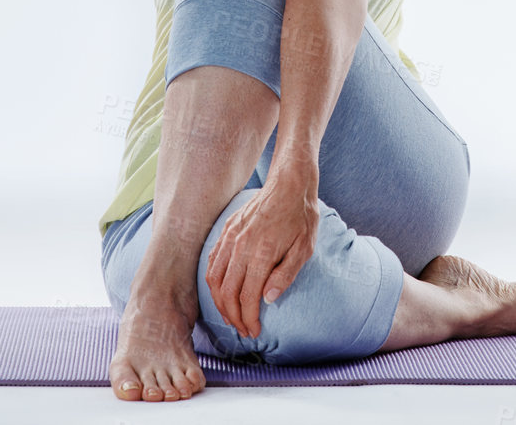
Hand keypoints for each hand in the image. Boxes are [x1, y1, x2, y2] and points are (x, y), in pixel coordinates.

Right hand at [204, 162, 319, 339]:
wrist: (289, 184)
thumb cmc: (301, 216)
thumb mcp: (304, 248)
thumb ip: (285, 274)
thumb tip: (268, 299)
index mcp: (261, 254)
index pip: (247, 297)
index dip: (249, 318)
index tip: (254, 330)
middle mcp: (241, 247)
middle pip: (227, 292)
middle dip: (233, 317)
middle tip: (243, 329)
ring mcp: (230, 238)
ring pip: (214, 279)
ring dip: (220, 302)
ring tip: (230, 316)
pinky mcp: (226, 230)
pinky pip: (212, 262)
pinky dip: (213, 281)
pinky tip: (221, 291)